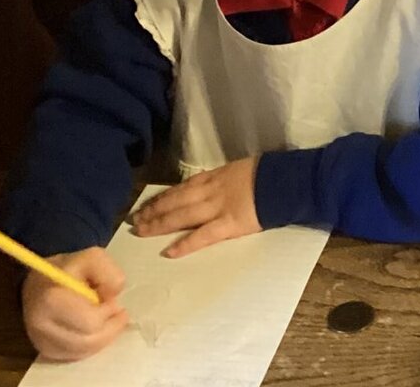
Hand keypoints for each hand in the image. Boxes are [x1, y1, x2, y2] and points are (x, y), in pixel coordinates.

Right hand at [22, 248, 128, 360]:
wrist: (40, 281)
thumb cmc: (69, 269)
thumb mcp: (93, 258)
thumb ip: (109, 273)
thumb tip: (113, 296)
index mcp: (52, 300)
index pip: (91, 322)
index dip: (108, 313)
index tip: (110, 300)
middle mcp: (41, 325)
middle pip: (89, 341)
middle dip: (108, 327)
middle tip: (113, 311)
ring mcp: (40, 340)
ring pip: (83, 352)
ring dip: (102, 337)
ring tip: (105, 319)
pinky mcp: (44, 350)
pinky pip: (75, 356)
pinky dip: (90, 344)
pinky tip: (93, 330)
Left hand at [131, 156, 262, 257]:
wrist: (285, 182)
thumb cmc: (268, 173)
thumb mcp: (241, 168)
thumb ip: (224, 178)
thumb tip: (212, 184)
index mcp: (215, 177)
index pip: (182, 187)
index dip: (163, 197)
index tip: (148, 204)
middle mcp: (210, 191)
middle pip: (175, 201)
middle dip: (154, 211)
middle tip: (135, 220)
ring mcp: (217, 208)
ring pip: (182, 216)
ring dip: (160, 224)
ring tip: (142, 232)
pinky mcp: (228, 224)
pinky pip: (203, 236)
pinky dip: (185, 243)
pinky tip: (169, 251)